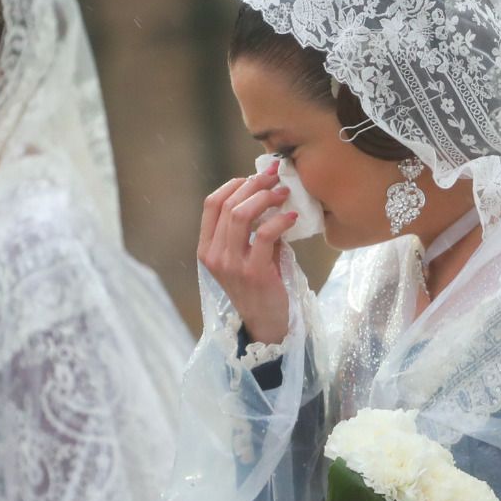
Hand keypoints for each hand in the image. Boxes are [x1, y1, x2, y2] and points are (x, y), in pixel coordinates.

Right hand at [197, 162, 297, 344]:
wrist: (267, 324)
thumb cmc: (260, 285)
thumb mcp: (244, 255)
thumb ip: (248, 230)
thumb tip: (267, 194)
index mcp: (207, 249)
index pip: (211, 204)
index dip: (233, 184)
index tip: (254, 176)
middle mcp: (215, 256)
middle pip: (229, 205)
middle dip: (254, 184)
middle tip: (275, 178)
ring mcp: (232, 265)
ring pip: (242, 215)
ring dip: (266, 198)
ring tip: (284, 193)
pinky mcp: (254, 273)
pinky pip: (265, 235)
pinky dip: (280, 220)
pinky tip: (292, 217)